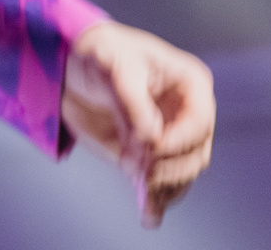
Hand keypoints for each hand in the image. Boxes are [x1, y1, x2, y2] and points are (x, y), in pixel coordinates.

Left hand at [60, 21, 214, 228]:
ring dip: (165, 189)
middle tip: (140, 173)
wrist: (71, 67)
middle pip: (194, 153)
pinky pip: (162, 184)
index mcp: (190, 84)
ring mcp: (172, 138)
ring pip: (181, 173)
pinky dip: (156, 200)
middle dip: (169, 167)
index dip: (179, 140)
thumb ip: (132, 101)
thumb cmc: (100, 54)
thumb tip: (151, 140)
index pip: (199, 121)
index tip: (152, 149)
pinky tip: (149, 216)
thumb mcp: (113, 67)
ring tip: (145, 203)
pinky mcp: (151, 156)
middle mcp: (187, 114)